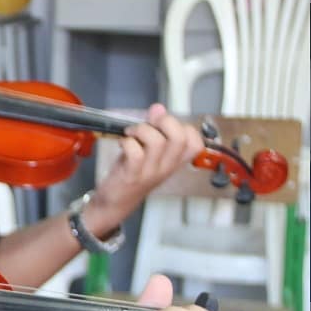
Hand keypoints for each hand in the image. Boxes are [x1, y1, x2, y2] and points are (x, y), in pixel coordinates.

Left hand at [86, 104, 203, 233]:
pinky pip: (135, 152)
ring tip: (131, 133)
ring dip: (141, 130)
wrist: (114, 203)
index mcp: (174, 161)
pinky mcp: (132, 175)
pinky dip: (127, 142)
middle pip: (179, 137)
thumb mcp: (148, 153)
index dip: (183, 127)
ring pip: (157, 142)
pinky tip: (122, 144)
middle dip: (163, 122)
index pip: (196, 142)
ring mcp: (150, 172)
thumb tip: (158, 108)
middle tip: (148, 125)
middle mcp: (166, 167)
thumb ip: (155, 130)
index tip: (164, 126)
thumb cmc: (132, 174)